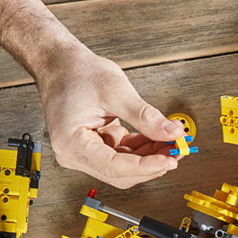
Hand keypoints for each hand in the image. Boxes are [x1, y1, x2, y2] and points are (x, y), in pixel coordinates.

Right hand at [35, 48, 184, 187]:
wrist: (60, 64)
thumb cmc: (76, 73)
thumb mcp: (117, 92)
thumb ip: (146, 117)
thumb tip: (172, 132)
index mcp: (72, 144)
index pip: (115, 167)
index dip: (147, 166)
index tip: (170, 160)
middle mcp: (74, 154)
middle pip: (120, 173)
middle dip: (151, 163)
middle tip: (176, 151)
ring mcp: (84, 152)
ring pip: (124, 166)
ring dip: (149, 157)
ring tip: (170, 142)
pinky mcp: (94, 146)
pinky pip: (122, 155)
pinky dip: (141, 149)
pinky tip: (157, 138)